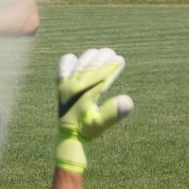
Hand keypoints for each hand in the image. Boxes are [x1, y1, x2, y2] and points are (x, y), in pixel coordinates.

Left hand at [54, 47, 133, 172]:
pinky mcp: (60, 88)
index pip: (101, 76)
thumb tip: (128, 101)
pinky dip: (68, 62)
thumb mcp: (101, 124)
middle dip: (102, 59)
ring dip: (89, 58)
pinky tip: (73, 59)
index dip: (111, 67)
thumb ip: (113, 113)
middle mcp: (73, 88)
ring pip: (79, 66)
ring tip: (99, 53)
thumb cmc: (87, 130)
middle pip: (90, 68)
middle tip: (112, 53)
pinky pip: (62, 70)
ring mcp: (65, 86)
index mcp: (84, 94)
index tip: (120, 59)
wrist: (68, 136)